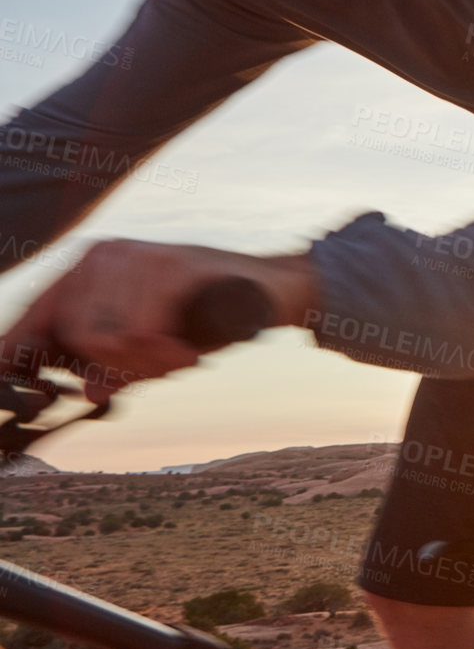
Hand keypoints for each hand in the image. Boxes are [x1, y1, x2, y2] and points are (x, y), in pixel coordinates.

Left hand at [7, 239, 317, 402]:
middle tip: (159, 371)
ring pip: (106, 338)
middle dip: (118, 368)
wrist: (273, 291)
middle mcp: (104, 254)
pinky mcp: (168, 267)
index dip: (20, 350)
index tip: (13, 386)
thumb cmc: (210, 316)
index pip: (37, 316)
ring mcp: (135, 257)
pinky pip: (141, 332)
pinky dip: (166, 355)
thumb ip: (116, 365)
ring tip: (181, 360)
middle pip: (75, 336)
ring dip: (148, 364)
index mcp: (89, 269)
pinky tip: (189, 356)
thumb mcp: (154, 346)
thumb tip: (88, 394)